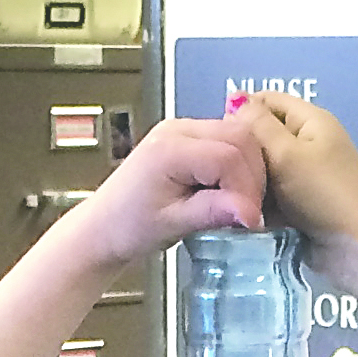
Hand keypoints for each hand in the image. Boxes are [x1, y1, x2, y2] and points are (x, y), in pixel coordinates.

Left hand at [70, 115, 265, 272]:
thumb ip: (213, 212)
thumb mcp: (173, 224)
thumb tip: (251, 212)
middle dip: (253, 176)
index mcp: (170, 148)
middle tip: (249, 211)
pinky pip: (227, 141)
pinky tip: (228, 192)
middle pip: (240, 136)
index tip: (249, 220)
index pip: (228, 156)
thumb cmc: (129, 226)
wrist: (104, 226)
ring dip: (248, 170)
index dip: (246, 189)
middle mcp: (178, 129)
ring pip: (238, 136)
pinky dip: (237, 166)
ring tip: (239, 204)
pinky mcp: (189, 138)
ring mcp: (184, 129)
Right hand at [234, 91, 357, 279]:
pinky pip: (269, 194)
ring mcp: (305, 176)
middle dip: (240, 150)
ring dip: (247, 180)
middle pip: (263, 136)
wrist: (357, 251)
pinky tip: (239, 210)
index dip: (240, 112)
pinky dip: (256, 201)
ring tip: (225, 192)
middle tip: (218, 169)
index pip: (267, 100)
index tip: (219, 137)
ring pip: (262, 168)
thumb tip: (236, 99)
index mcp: (312, 121)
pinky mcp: (300, 204)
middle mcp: (309, 143)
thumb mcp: (287, 154)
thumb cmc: (325, 195)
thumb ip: (257, 126)